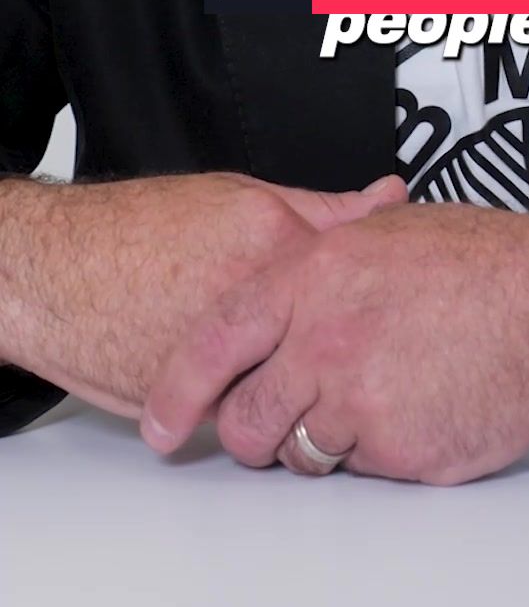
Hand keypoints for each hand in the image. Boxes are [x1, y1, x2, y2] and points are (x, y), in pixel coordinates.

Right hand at [0, 168, 407, 417]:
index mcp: (272, 239)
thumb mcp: (238, 198)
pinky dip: (266, 399)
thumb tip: (390, 199)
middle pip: (341, 333)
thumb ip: (323, 209)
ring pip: (303, 379)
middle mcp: (257, 298)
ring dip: (313, 378)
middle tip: (368, 342)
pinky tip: (258, 380)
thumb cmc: (135, 233)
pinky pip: (257, 409)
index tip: (396, 295)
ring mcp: (231, 353)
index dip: (383, 287)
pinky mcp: (202, 402)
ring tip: (315, 366)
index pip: (365, 270)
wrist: (55, 272)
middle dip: (356, 343)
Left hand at [141, 203, 528, 483]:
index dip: (177, 394)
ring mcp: (361, 404)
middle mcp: (324, 343)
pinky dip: (380, 450)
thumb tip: (282, 279)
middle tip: (287, 417)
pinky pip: (363, 469)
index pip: (213, 345)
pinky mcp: (400, 454)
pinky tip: (419, 408)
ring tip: (377, 398)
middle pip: (248, 422)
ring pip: (302, 453)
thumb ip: (323, 255)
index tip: (162, 426)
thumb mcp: (388, 230)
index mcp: (312, 278)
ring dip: (323, 440)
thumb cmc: (485, 261)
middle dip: (256, 431)